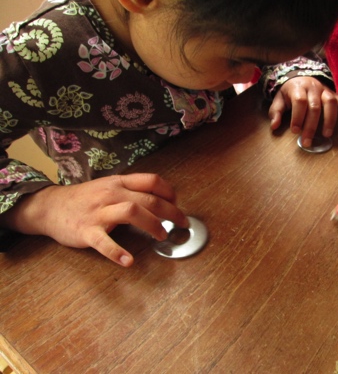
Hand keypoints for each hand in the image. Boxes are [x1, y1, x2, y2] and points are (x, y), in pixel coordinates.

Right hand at [0, 173, 187, 265]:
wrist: (50, 206)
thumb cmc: (86, 198)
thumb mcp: (109, 186)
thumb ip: (132, 190)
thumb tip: (160, 199)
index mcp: (119, 183)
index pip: (152, 180)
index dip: (170, 192)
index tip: (178, 204)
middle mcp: (111, 194)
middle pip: (148, 199)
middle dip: (171, 212)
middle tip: (182, 223)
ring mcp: (99, 212)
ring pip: (132, 212)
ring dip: (152, 224)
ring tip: (162, 236)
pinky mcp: (86, 231)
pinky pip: (104, 242)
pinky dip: (117, 252)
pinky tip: (128, 261)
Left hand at [268, 77, 337, 146]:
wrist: (300, 76)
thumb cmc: (289, 92)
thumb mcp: (279, 99)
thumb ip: (276, 112)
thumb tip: (274, 126)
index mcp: (298, 87)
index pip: (299, 102)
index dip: (298, 117)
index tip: (295, 131)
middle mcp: (313, 87)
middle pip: (314, 106)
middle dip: (310, 126)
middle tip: (307, 141)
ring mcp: (324, 89)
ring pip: (330, 103)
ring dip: (329, 120)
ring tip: (326, 135)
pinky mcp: (333, 92)